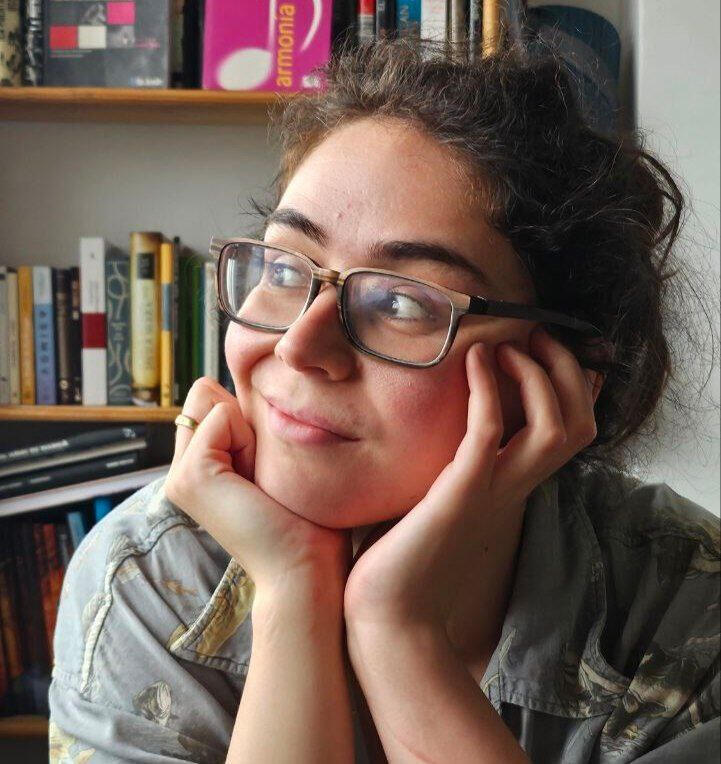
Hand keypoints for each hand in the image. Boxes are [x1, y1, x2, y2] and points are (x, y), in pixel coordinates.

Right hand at [163, 378, 350, 598]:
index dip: (248, 415)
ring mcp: (180, 475)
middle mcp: (181, 469)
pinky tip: (256, 481)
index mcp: (199, 465)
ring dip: (248, 427)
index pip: (210, 398)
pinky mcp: (190, 476)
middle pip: (205, 393)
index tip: (268, 462)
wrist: (305, 568)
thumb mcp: (272, 457)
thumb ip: (248, 425)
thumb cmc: (305, 517)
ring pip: (210, 399)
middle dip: (244, 417)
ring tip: (262, 475)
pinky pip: (220, 416)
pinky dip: (248, 437)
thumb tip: (235, 384)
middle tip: (265, 468)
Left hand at [343, 326, 601, 629]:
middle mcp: (516, 487)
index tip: (537, 348)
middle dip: (566, 372)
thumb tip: (440, 415)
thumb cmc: (406, 552)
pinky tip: (473, 362)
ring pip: (557, 427)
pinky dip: (488, 390)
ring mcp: (493, 490)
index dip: (571, 386)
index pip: (574, 430)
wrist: (390, 611)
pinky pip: (490, 431)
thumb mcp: (443, 493)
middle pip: (581, 424)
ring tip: (505, 347)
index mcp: (515, 485)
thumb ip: (456, 458)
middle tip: (533, 338)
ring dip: (539, 377)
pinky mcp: (461, 492)